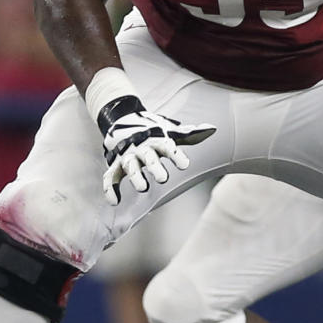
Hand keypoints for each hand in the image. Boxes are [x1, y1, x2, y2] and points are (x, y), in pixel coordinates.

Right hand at [97, 94, 214, 202]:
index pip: (168, 147)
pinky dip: (109, 188)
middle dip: (155, 167)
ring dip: (136, 177)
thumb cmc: (153, 132)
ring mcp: (128, 156)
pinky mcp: (116, 164)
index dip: (176, 156)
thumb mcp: (170, 131)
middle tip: (163, 178)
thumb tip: (212, 129)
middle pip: (148, 157)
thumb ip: (190, 134)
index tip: (184, 165)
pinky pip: (110, 176)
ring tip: (143, 188)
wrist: (124, 120)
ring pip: (130, 166)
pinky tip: (114, 201)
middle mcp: (142, 148)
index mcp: (157, 140)